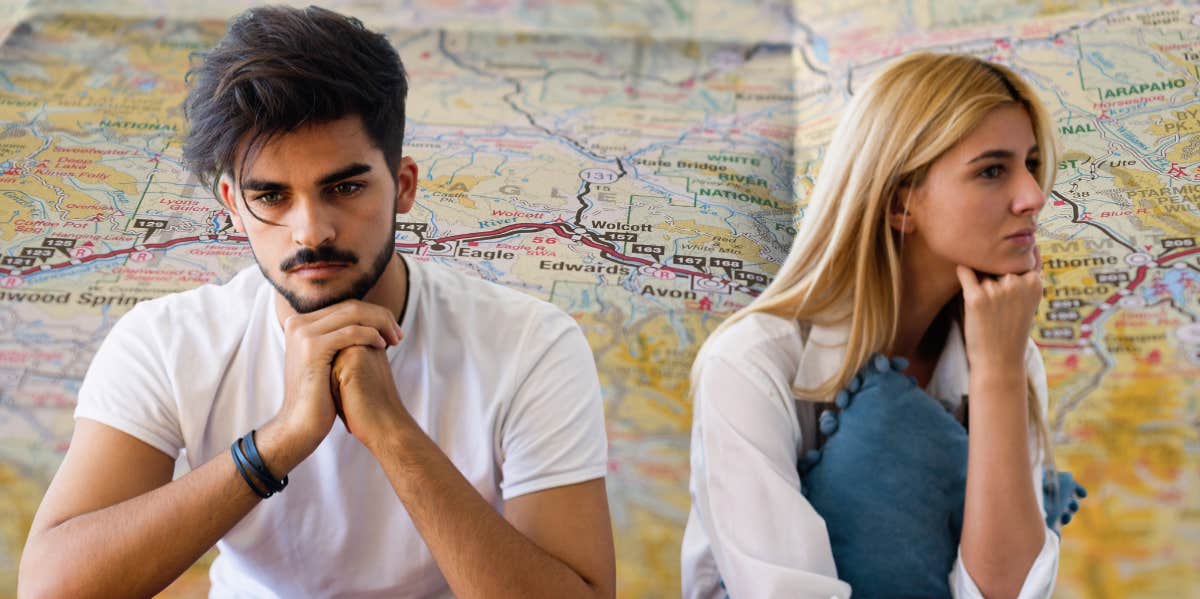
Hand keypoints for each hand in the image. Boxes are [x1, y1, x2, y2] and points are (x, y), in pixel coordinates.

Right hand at [260, 300, 401, 473]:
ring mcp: (303, 333)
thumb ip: (340, 337)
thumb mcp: (328, 360)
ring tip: (396, 339)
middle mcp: (298, 323)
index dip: (373, 314)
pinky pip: (351, 332)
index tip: (393, 329)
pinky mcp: (312, 347)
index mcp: (301, 323)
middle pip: (350, 307)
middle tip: (399, 334)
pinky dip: (371, 335)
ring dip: (381, 324)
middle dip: (381, 317)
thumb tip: (367, 321)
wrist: (300, 424)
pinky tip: (383, 345)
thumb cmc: (319, 396)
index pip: (345, 307)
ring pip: (353, 314)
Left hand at [955, 246, 1041, 371]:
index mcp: (1035, 282)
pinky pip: (964, 271)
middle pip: (999, 262)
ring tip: (987, 306)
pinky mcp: (976, 297)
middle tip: (997, 300)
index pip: (1021, 256)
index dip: (1011, 263)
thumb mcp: (1029, 299)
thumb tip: (1014, 245)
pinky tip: (966, 280)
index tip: (1008, 270)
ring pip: (982, 267)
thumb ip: (1025, 274)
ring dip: (980, 278)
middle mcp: (1018, 282)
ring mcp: (997, 289)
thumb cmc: (1012, 328)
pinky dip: (963, 272)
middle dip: (994, 273)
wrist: (999, 361)